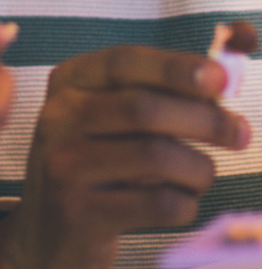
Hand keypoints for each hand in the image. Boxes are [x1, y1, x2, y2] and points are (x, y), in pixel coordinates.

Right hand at [0, 46, 251, 268]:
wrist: (48, 226)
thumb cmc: (95, 160)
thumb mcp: (107, 117)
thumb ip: (152, 93)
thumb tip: (219, 80)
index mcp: (68, 82)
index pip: (123, 62)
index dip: (174, 67)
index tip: (221, 77)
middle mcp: (59, 116)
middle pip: (142, 107)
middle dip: (203, 118)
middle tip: (239, 132)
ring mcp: (64, 163)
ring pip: (155, 155)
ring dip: (198, 167)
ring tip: (203, 174)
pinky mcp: (80, 210)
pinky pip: (157, 203)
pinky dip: (186, 203)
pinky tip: (180, 200)